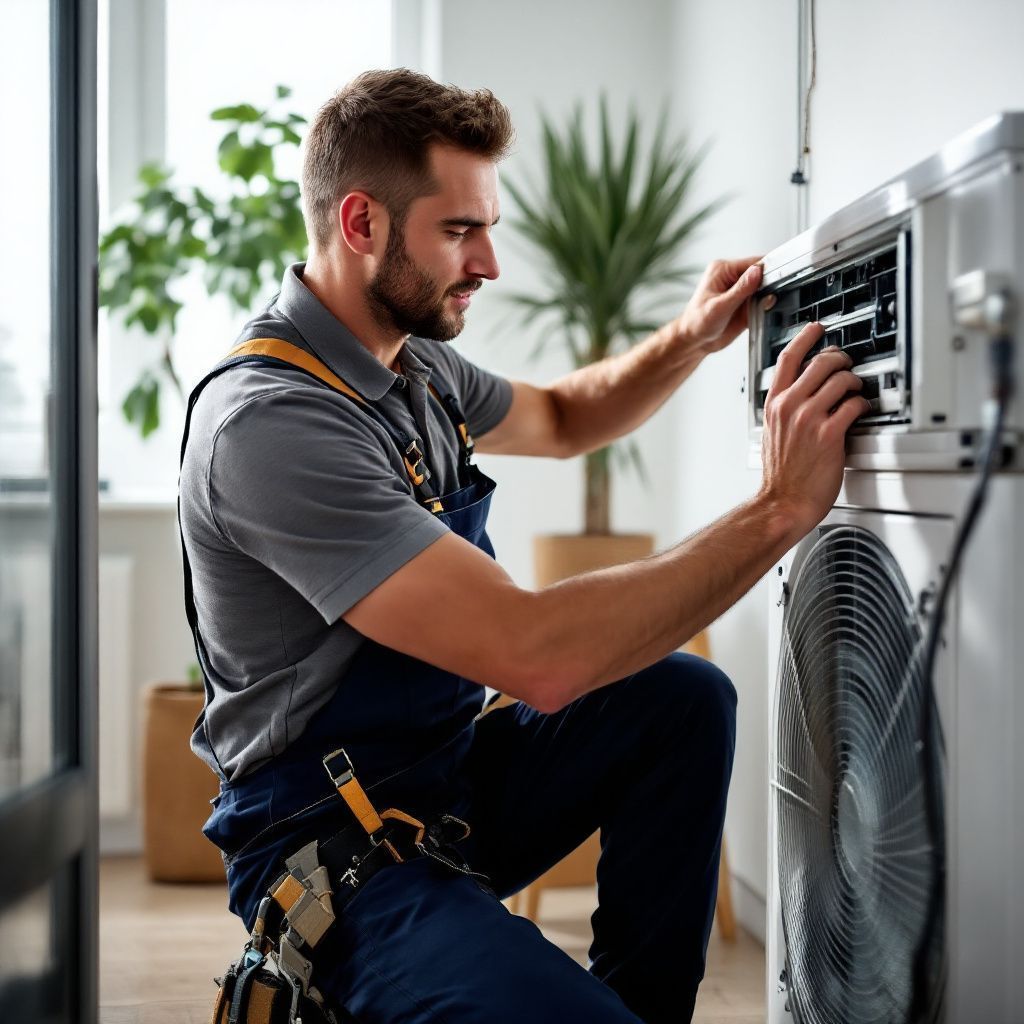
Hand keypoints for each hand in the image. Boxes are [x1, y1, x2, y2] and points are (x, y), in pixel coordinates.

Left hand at [676, 256, 765, 354]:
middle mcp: (732, 278)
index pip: (753, 263)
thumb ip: (741, 289)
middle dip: (770, 285)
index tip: (780, 279)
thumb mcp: (720, 306)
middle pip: (762, 274)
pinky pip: (762, 301)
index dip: (768, 271)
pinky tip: (764, 313)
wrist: (695, 342)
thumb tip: (757, 271)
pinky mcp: (745, 303)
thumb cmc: (697, 322)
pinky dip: (766, 307)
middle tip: (773, 297)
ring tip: (764, 308)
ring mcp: (740, 291)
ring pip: (764, 288)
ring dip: (768, 297)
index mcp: (723, 270)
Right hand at [759, 323, 870, 532]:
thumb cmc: (780, 476)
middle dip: (840, 359)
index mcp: (774, 405)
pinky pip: (853, 405)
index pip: (788, 358)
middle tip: (846, 364)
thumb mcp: (771, 434)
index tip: (816, 328)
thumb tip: (801, 395)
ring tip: (856, 390)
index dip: (805, 338)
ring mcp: (809, 419)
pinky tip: (860, 410)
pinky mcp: (829, 434)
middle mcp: (789, 407)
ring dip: (854, 382)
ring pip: (840, 380)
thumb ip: (784, 411)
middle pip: (820, 362)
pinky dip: (861, 404)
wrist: (783, 502)